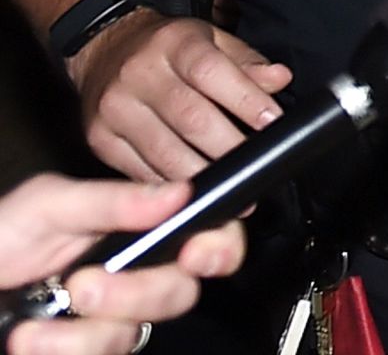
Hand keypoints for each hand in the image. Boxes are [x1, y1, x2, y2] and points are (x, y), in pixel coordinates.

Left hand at [0, 175, 243, 354]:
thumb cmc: (2, 235)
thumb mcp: (47, 205)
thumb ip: (110, 201)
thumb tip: (178, 194)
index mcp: (140, 228)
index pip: (207, 235)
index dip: (219, 246)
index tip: (195, 255)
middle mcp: (135, 273)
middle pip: (180, 292)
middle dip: (136, 293)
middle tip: (84, 286)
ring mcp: (111, 316)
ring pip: (134, 333)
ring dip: (82, 335)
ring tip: (30, 329)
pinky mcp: (87, 347)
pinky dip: (60, 351)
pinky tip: (29, 339)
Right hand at [67, 13, 289, 182]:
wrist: (105, 50)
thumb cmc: (170, 49)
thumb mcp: (212, 40)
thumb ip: (247, 62)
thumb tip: (279, 79)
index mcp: (174, 44)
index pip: (212, 72)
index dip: (246, 100)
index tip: (273, 122)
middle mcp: (140, 74)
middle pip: (191, 119)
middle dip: (231, 147)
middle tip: (258, 165)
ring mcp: (115, 109)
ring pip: (166, 153)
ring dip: (205, 176)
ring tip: (235, 189)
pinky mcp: (101, 139)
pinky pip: (141, 171)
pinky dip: (171, 187)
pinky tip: (195, 195)